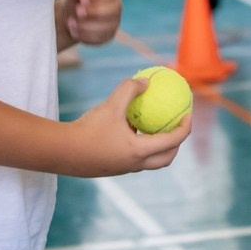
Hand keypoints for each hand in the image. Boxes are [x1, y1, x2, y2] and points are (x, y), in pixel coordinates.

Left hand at [61, 0, 121, 45]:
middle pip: (113, 10)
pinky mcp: (109, 35)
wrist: (71, 15)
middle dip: (93, 12)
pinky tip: (73, 31)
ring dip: (86, 26)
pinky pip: (100, 39)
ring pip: (106, 27)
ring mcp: (115, 21)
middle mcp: (116, 5)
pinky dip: (85, 36)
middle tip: (77, 12)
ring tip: (70, 23)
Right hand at [65, 76, 191, 175]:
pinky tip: (128, 128)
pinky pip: (133, 157)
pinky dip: (139, 145)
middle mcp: (135, 164)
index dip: (185, 128)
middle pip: (166, 158)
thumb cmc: (88, 129)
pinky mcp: (112, 168)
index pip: (173, 141)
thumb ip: (130, 89)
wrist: (62, 152)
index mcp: (140, 151)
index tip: (188, 115)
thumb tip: (146, 81)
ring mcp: (123, 168)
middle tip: (176, 125)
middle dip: (176, 144)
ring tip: (154, 125)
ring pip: (149, 160)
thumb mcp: (111, 104)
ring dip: (157, 146)